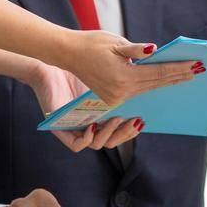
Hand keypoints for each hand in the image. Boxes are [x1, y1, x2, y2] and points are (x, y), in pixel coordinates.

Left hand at [21, 59, 142, 151]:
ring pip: (97, 145)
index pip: (121, 131)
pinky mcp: (60, 129)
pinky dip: (87, 139)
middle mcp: (90, 125)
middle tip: (135, 121)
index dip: (133, 129)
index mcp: (102, 115)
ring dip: (109, 135)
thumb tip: (151, 77)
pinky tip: (94, 126)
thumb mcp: (107, 72)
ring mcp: (76, 128)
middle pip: (112, 140)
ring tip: (117, 118)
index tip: (143, 119)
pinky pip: (76, 144)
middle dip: (125, 134)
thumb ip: (126, 77)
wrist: (54, 61)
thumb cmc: (80, 66)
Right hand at [60, 32, 203, 105]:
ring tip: (187, 75)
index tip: (196, 65)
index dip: (179, 69)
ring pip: (148, 88)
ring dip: (168, 81)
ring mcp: (116, 98)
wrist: (68, 54)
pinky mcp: (112, 98)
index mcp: (124, 77)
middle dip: (178, 76)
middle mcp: (121, 92)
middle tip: (199, 69)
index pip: (159, 73)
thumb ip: (136, 50)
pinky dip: (153, 84)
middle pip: (157, 83)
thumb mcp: (115, 43)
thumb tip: (154, 50)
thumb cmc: (91, 44)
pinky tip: (165, 80)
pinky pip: (138, 91)